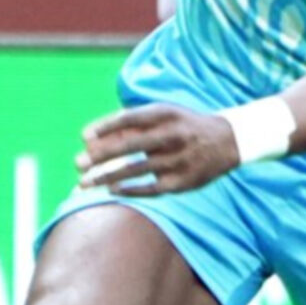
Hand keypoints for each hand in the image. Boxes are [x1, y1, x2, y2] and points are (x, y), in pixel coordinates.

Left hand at [75, 103, 238, 195]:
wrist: (228, 140)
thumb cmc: (184, 126)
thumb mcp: (164, 115)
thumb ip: (132, 125)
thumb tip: (93, 139)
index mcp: (167, 114)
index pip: (130, 118)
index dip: (106, 127)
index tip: (83, 136)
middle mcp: (173, 135)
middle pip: (130, 145)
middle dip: (101, 155)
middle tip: (77, 163)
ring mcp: (178, 159)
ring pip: (136, 169)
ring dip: (107, 176)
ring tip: (84, 183)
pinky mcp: (182, 181)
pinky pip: (150, 188)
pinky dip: (130, 189)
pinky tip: (112, 190)